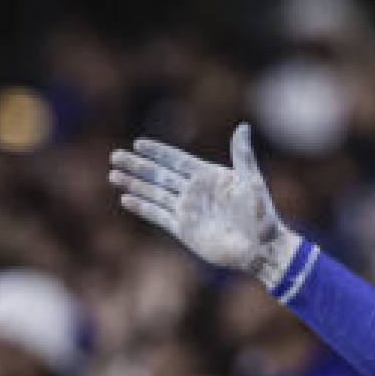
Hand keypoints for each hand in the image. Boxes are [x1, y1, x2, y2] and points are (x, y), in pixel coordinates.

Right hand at [110, 124, 300, 288]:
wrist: (260, 249)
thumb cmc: (261, 214)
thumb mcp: (251, 181)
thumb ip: (242, 155)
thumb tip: (243, 127)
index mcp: (209, 176)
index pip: (177, 160)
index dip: (158, 152)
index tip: (138, 143)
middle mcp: (195, 191)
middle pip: (159, 175)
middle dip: (137, 166)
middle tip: (115, 156)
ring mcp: (188, 210)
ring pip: (154, 193)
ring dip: (134, 184)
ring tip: (113, 175)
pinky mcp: (184, 230)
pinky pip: (158, 216)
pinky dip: (142, 208)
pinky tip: (125, 199)